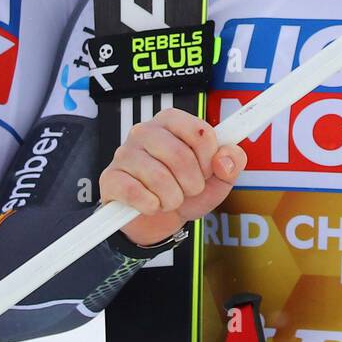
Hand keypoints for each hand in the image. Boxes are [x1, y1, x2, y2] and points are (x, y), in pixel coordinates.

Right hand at [98, 108, 245, 247]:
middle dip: (192, 183)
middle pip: (179, 155)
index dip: (208, 158)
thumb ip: (231, 163)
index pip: (199, 132)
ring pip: (159, 177)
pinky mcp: (110, 178)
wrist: (159, 220)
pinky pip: (135, 193)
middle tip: (188, 190)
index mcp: (172, 121)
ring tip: (170, 199)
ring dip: (173, 198)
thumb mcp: (218, 179)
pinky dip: (151, 206)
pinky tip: (151, 205)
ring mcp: (124, 153)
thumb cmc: (186, 190)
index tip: (206, 171)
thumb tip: (225, 159)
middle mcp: (145, 131)